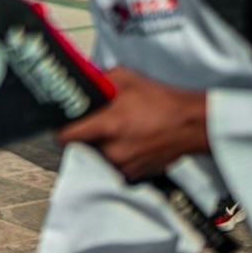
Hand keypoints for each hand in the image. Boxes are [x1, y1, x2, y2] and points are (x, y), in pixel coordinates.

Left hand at [56, 66, 208, 179]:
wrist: (190, 124)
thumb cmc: (162, 101)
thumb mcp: (125, 78)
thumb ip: (99, 80)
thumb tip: (83, 82)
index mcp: (108, 126)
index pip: (66, 136)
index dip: (61, 129)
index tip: (62, 125)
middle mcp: (113, 150)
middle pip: (81, 147)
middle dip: (84, 135)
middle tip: (94, 123)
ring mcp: (124, 165)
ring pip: (97, 157)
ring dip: (99, 146)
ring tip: (114, 131)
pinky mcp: (134, 174)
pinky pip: (113, 165)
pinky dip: (115, 154)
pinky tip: (127, 140)